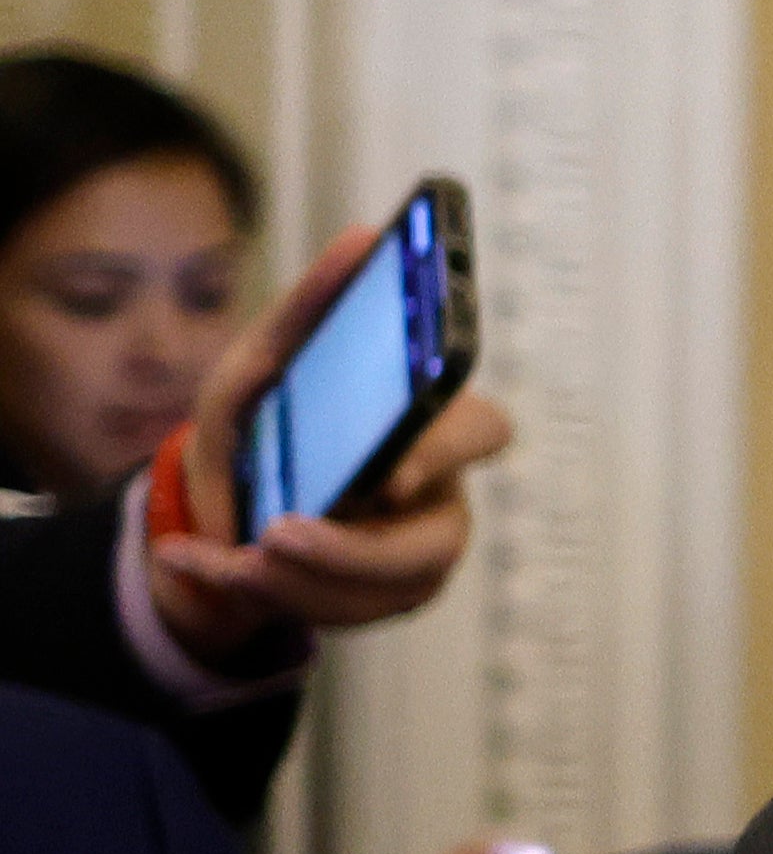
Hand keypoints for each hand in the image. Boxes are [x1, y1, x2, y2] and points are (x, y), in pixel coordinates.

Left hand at [146, 210, 512, 666]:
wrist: (219, 510)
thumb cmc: (262, 427)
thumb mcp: (261, 365)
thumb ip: (310, 309)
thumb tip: (363, 236)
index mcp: (428, 427)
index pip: (482, 431)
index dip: (443, 455)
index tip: (385, 473)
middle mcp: (439, 496)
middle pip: (439, 540)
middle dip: (354, 552)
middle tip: (276, 536)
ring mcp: (416, 556)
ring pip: (386, 592)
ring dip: (299, 579)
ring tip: (225, 556)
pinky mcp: (382, 600)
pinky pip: (346, 617)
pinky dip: (268, 595)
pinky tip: (209, 566)